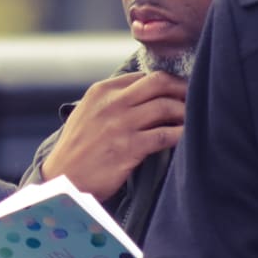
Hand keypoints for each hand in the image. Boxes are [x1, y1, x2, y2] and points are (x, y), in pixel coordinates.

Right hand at [41, 71, 185, 200]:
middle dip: (182, 89)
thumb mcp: (86, 114)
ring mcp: (120, 124)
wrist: (63, 180)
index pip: (142, 76)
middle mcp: (110, 103)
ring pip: (166, 107)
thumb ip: (110, 102)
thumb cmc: (77, 150)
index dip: (165, 83)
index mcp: (100, 92)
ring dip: (185, 113)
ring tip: (193, 121)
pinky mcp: (129, 148)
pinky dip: (181, 134)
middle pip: (158, 83)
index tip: (177, 92)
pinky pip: (166, 135)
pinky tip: (187, 138)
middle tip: (194, 100)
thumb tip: (143, 96)